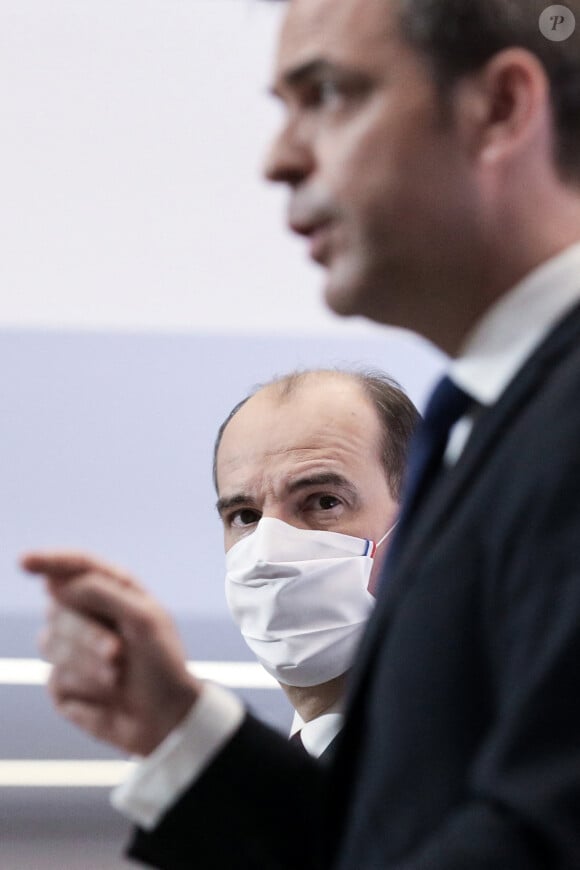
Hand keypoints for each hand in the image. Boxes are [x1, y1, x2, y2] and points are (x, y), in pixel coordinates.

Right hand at [21, 551, 201, 755]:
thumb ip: (103, 593)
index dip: (48, 561)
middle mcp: (85, 615)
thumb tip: (55, 583)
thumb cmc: (163, 663)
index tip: (24, 562)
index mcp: (110, 591)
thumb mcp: (144, 620)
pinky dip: (85, 689)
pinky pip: (56, 680)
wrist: (168, 717)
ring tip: (117, 677)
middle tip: (116, 653)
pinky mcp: (62, 685)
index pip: (74, 566)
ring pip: (50, 643)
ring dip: (86, 662)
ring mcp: (70, 650)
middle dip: (86, 633)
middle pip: (57, 608)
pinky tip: (109, 697)